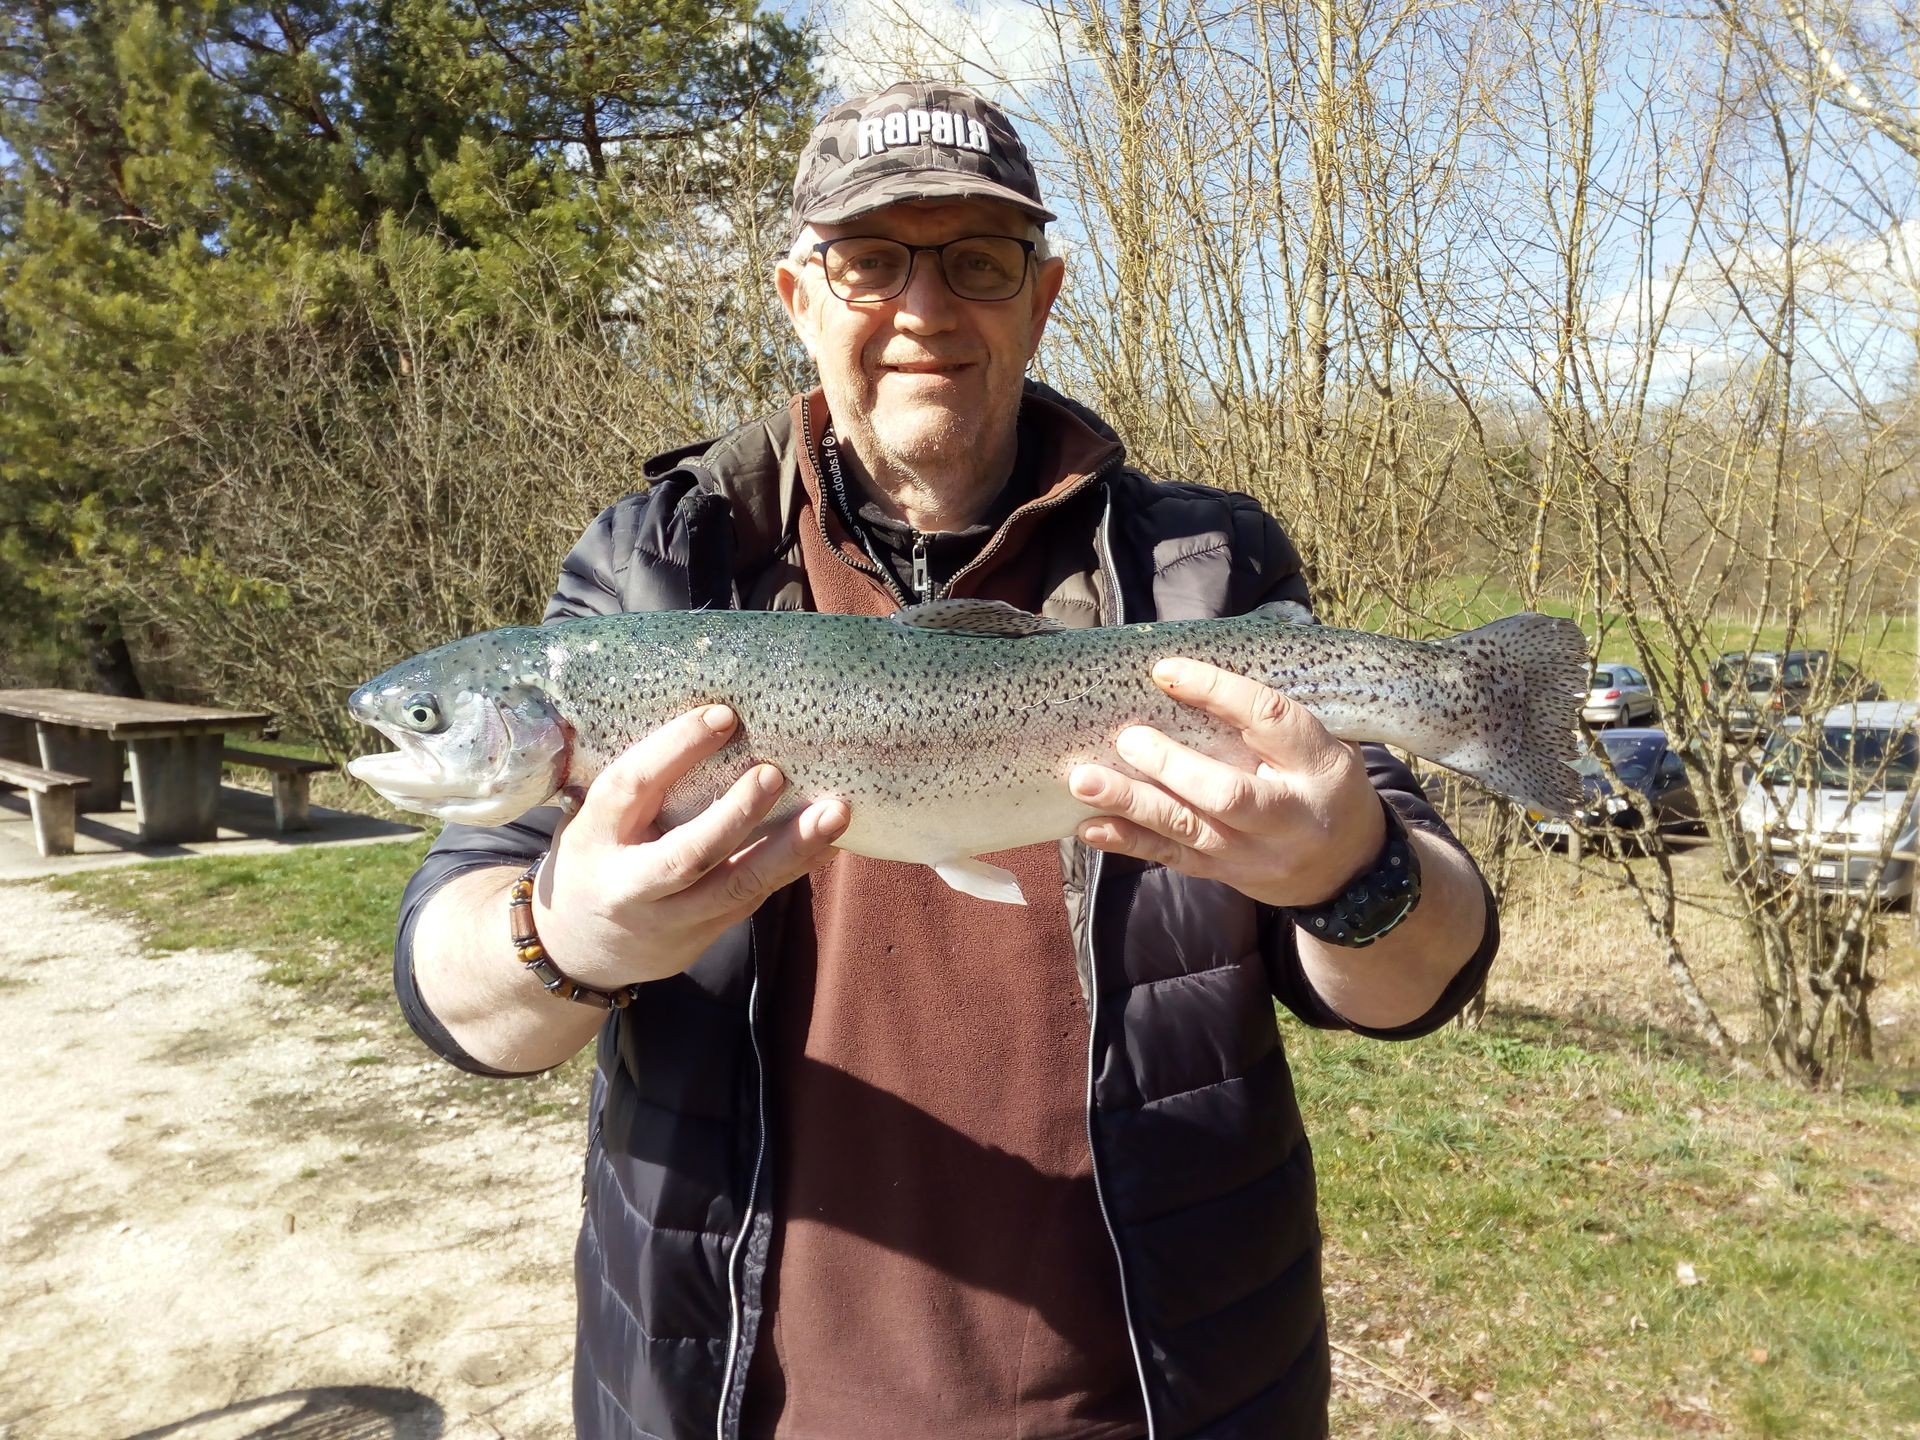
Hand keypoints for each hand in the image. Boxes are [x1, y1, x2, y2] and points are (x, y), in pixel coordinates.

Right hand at [533, 705, 847, 986]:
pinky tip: (831, 840)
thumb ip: (637, 784)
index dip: (675, 749)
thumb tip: (711, 718)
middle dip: (737, 813)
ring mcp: (670, 918)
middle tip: (776, 773)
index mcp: (596, 836)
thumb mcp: (594, 818)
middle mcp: (630, 884)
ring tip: (835, 812)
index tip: (723, 715)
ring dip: (791, 849)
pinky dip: (795, 868)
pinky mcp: (702, 935)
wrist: (578, 949)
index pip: (631, 787)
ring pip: (736, 887)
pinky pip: (755, 899)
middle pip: (688, 854)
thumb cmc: (596, 856)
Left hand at [1067, 658, 1382, 907]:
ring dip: (1133, 804)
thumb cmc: (1321, 782)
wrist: (1349, 868)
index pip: (1270, 720)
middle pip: (1228, 793)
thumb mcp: (1322, 743)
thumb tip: (1192, 667)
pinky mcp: (1228, 873)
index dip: (1219, 692)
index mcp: (1319, 763)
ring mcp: (1256, 852)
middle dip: (1171, 765)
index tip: (1166, 671)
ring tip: (1084, 781)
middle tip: (1126, 738)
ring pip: (1190, 830)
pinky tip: (1091, 827)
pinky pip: (1174, 859)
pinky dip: (1130, 842)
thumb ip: (1270, 716)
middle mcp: (1290, 814)